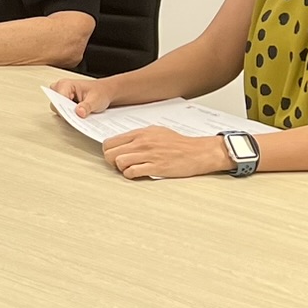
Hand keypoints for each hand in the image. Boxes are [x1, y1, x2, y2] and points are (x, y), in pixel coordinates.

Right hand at [50, 76, 118, 117]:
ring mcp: (62, 97)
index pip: (58, 99)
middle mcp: (61, 90)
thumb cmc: (100, 92)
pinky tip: (80, 116)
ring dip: (68, 115)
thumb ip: (87, 106)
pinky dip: (71, 116)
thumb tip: (79, 112)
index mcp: (66, 84)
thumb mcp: (96, 99)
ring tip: (81, 114)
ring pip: (58, 110)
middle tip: (79, 114)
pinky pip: (63, 113)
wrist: (105, 93)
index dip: (64, 109)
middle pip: (55, 105)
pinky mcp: (65, 104)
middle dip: (66, 112)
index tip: (73, 115)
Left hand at [100, 128, 235, 179]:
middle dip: (111, 161)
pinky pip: (132, 172)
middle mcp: (142, 142)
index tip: (114, 155)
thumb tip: (124, 142)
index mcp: (140, 133)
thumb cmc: (179, 143)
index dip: (109, 151)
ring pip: (119, 162)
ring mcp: (148, 155)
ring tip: (129, 170)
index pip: (110, 142)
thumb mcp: (156, 132)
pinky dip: (131, 175)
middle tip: (119, 165)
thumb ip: (139, 136)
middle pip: (110, 153)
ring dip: (121, 169)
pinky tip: (137, 174)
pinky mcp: (155, 167)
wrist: (197, 152)